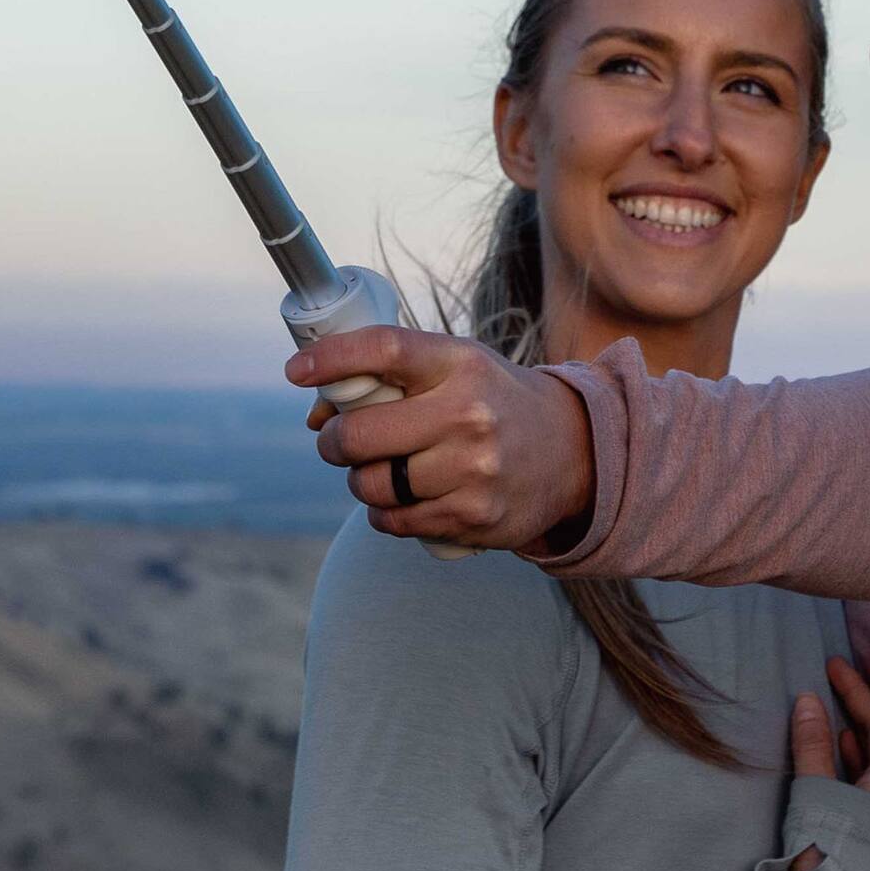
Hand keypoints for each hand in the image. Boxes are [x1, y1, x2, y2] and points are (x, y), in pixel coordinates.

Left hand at [287, 327, 597, 554]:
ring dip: (358, 481)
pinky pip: (394, 521)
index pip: (385, 349)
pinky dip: (384, 513)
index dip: (331, 359)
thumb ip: (392, 377)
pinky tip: (402, 499)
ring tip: (378, 470)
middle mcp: (469, 415)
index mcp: (461, 364)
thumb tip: (317, 410)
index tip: (295, 371)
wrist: (573, 453)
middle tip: (337, 440)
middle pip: (361, 433)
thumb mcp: (457, 368)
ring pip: (371, 485)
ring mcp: (473, 471)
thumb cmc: (494, 402)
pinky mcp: (474, 518)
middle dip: (333, 440)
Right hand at [781, 643, 869, 870]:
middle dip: (864, 692)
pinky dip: (855, 749)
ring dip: (858, 718)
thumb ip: (812, 745)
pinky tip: (840, 738)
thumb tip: (809, 700)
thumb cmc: (828, 852)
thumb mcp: (815, 792)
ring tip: (833, 691)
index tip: (869, 647)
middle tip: (836, 662)